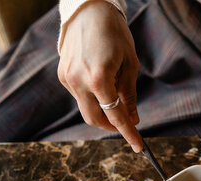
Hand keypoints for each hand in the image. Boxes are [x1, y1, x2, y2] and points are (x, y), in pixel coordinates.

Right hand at [57, 0, 142, 151]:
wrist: (89, 10)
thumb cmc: (115, 35)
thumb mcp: (130, 65)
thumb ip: (129, 95)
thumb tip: (133, 119)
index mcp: (99, 79)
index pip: (115, 116)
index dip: (128, 133)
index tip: (138, 146)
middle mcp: (79, 82)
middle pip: (95, 119)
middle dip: (112, 126)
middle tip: (128, 123)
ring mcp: (67, 79)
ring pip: (86, 109)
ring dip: (102, 111)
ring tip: (116, 96)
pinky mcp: (62, 75)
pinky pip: (79, 96)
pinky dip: (93, 98)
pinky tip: (102, 84)